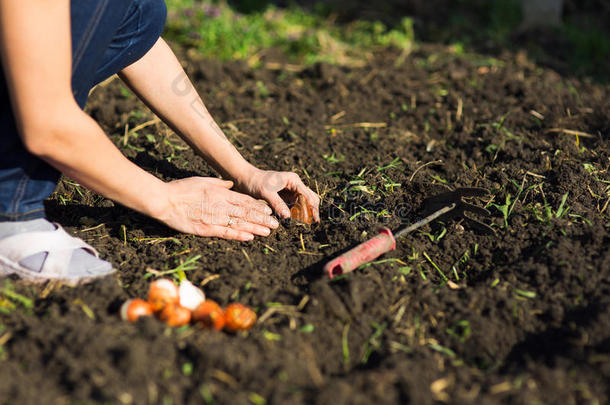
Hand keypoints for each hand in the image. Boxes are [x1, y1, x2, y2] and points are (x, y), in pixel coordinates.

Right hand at [155, 177, 278, 240]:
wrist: (165, 200)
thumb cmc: (182, 189)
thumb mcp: (203, 180)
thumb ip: (219, 184)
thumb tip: (230, 184)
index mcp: (221, 193)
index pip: (245, 201)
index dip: (258, 207)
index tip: (269, 211)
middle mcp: (221, 205)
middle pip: (246, 213)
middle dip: (263, 219)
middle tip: (275, 224)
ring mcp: (214, 218)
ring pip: (240, 224)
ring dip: (255, 228)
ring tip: (268, 232)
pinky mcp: (206, 229)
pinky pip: (226, 232)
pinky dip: (239, 235)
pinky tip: (250, 237)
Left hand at [236, 168, 319, 221]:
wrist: (246, 179)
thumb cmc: (255, 182)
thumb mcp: (266, 193)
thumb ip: (277, 204)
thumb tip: (288, 217)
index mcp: (293, 180)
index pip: (308, 195)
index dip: (312, 208)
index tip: (314, 220)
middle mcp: (295, 185)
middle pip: (310, 198)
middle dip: (312, 211)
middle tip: (313, 224)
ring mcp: (291, 191)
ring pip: (304, 204)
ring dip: (305, 214)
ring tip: (305, 225)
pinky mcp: (286, 197)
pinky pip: (295, 207)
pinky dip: (297, 214)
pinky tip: (296, 222)